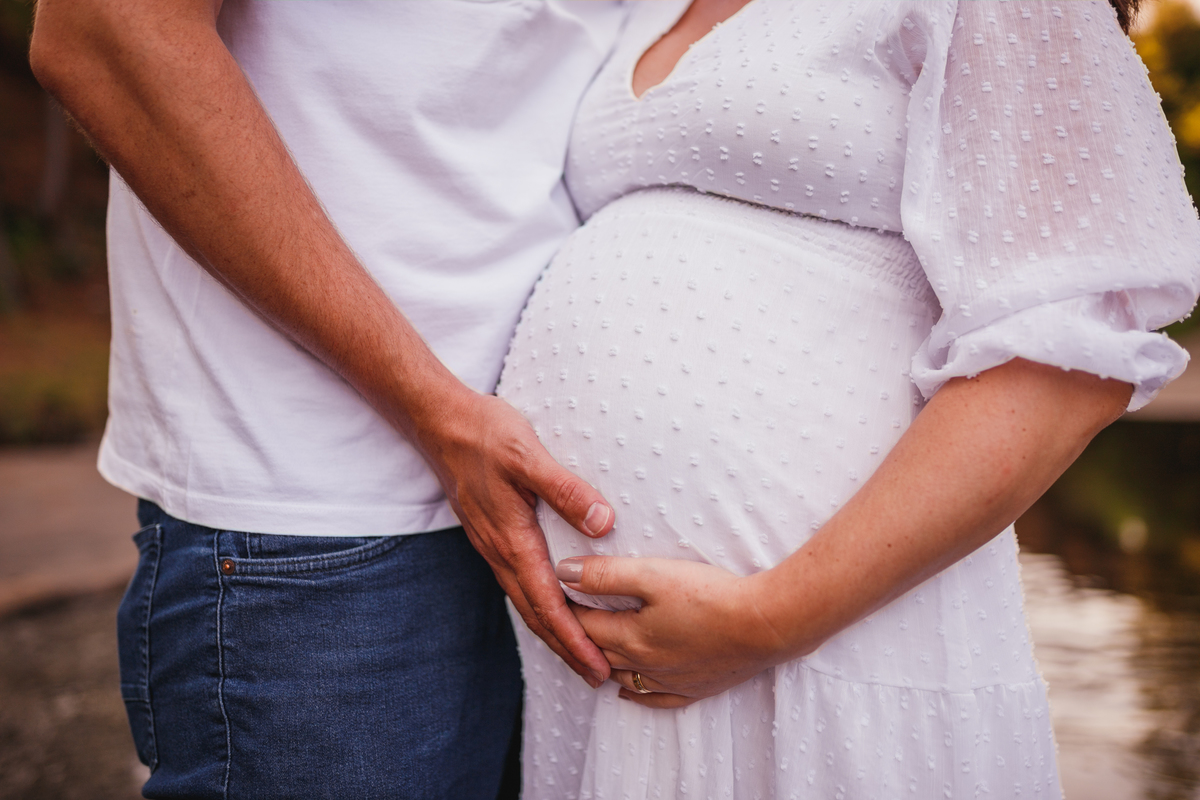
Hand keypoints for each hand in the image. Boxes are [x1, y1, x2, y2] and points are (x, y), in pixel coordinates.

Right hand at [419, 391, 615, 687]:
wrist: (440, 421)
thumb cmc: (485, 434)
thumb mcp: (529, 455)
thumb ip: (565, 490)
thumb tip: (603, 522)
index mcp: (512, 540)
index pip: (548, 604)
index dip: (574, 640)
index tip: (597, 667)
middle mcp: (500, 552)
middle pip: (536, 615)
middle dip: (567, 649)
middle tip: (598, 675)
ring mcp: (493, 546)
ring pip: (525, 602)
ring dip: (553, 631)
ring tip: (580, 652)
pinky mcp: (493, 535)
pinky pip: (518, 583)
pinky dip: (540, 605)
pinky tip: (553, 604)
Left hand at [557, 556, 787, 707]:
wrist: (764, 626)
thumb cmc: (710, 596)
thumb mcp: (653, 574)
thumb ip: (605, 574)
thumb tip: (562, 573)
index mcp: (629, 637)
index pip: (582, 623)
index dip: (565, 605)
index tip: (553, 590)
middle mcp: (642, 665)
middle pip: (596, 652)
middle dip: (576, 635)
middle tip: (563, 617)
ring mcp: (668, 680)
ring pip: (620, 677)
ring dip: (600, 662)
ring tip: (588, 649)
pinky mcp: (693, 687)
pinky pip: (653, 698)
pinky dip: (634, 694)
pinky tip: (627, 692)